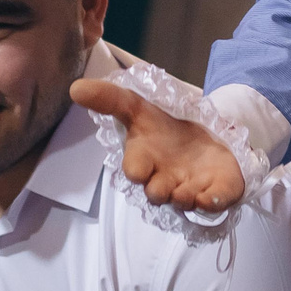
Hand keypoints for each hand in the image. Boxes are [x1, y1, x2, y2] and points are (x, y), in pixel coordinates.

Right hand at [70, 78, 247, 210]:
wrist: (203, 139)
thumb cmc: (163, 129)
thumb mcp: (139, 107)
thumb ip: (110, 99)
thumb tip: (75, 87)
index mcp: (144, 159)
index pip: (134, 169)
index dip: (136, 170)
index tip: (138, 170)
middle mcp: (163, 178)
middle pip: (156, 193)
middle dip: (158, 191)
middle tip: (164, 187)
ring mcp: (189, 187)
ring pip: (182, 201)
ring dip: (184, 197)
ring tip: (188, 191)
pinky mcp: (214, 192)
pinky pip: (213, 203)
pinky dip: (212, 201)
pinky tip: (211, 197)